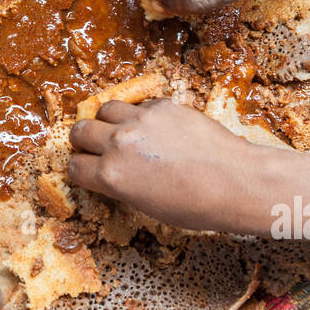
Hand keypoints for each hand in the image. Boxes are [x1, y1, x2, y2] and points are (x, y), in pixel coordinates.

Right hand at [68, 98, 261, 232]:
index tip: (88, 169)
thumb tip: (112, 173)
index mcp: (111, 177)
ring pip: (105, 109)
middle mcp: (119, 144)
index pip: (74, 166)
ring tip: (123, 130)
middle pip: (80, 131)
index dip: (80, 169)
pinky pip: (140, 104)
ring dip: (109, 120)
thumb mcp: (147, 205)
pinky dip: (141, 113)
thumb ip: (121, 184)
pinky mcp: (163, 105)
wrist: (235, 182)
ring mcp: (140, 120)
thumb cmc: (196, 205)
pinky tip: (157, 127)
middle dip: (85, 141)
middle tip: (96, 146)